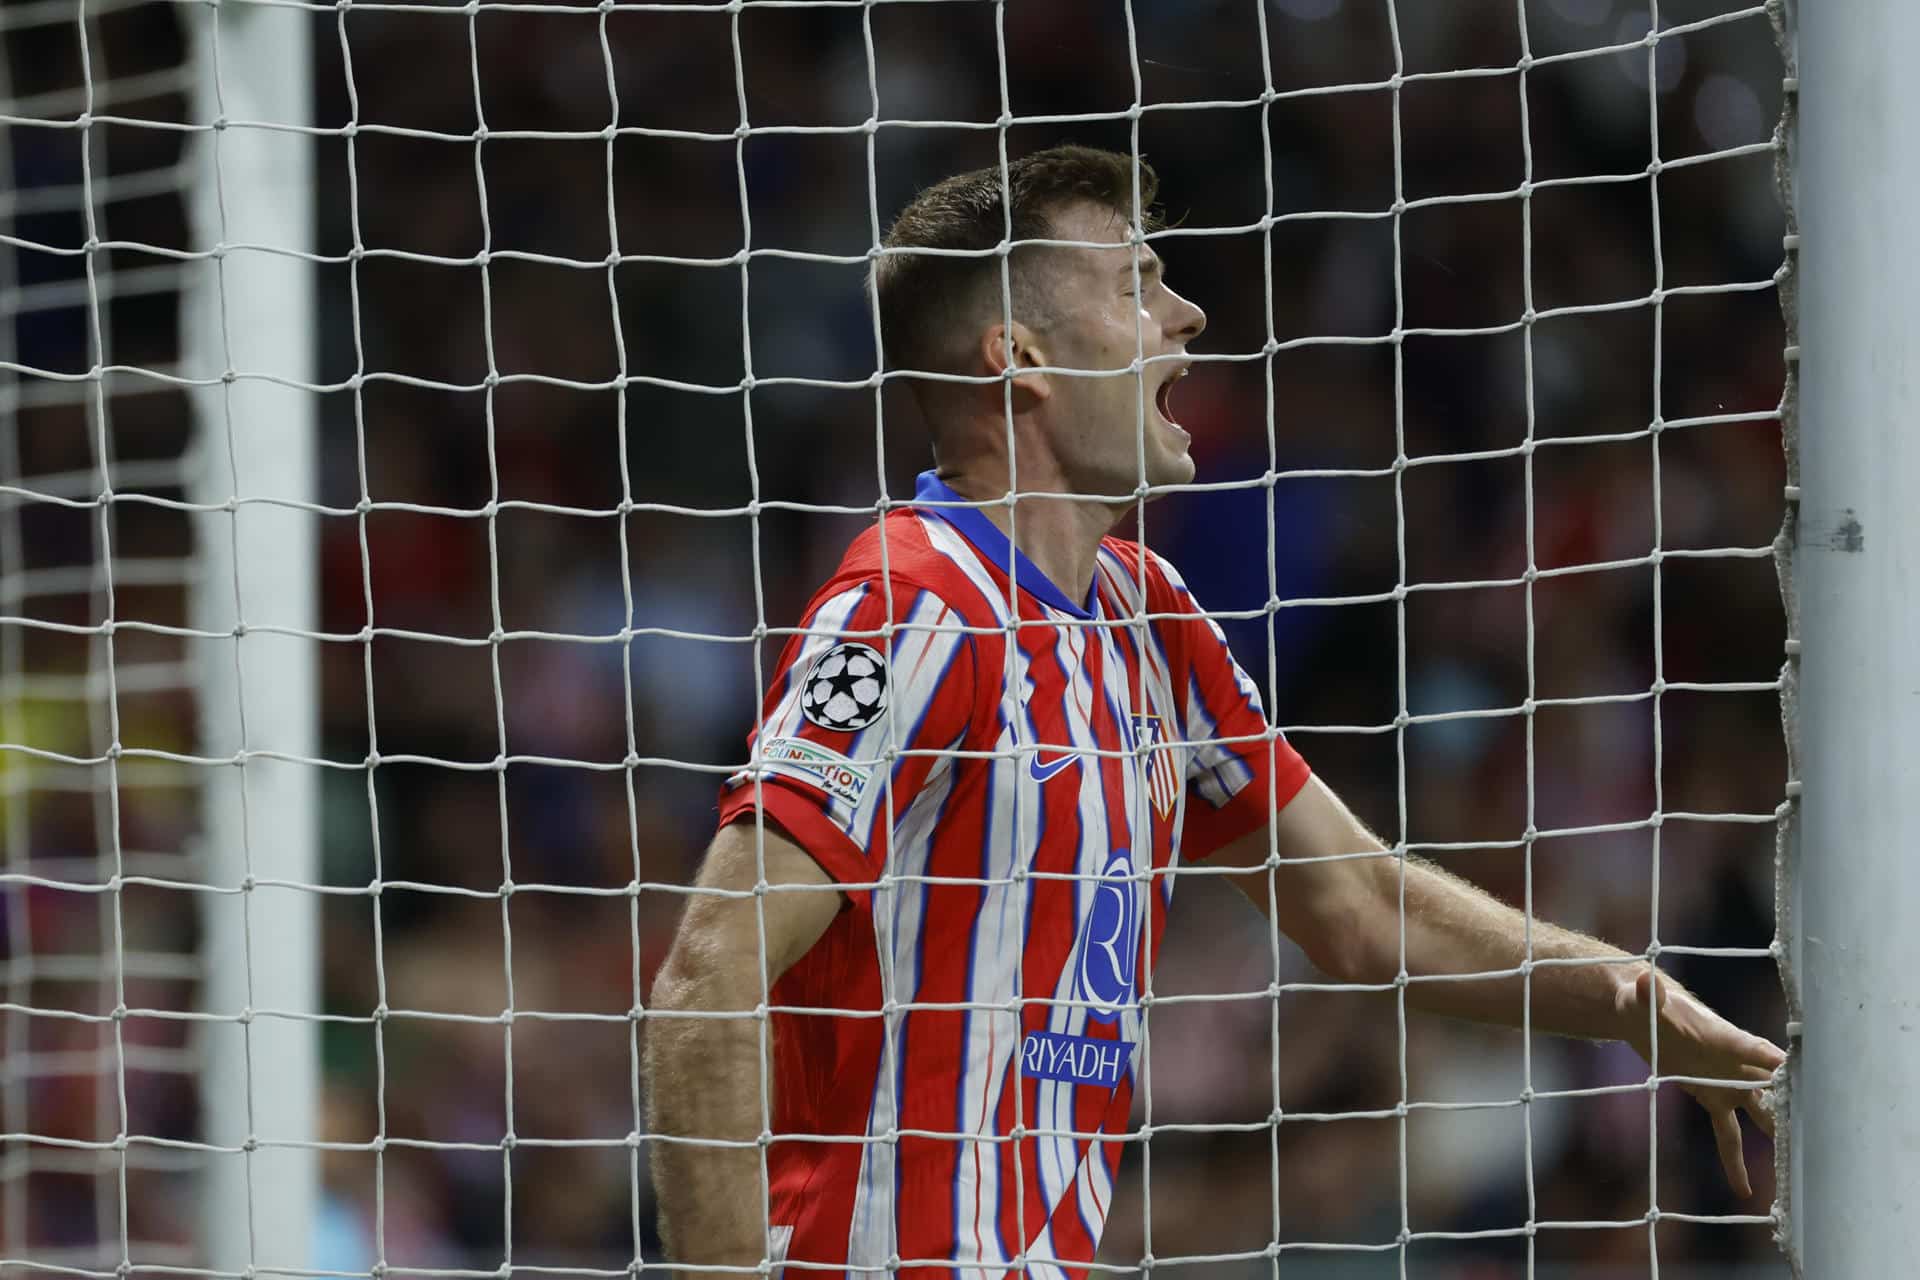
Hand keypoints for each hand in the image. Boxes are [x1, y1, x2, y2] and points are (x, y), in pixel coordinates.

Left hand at [1623, 967, 1784, 1197]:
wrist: (1639, 1012)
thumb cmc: (1644, 1001)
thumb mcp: (1641, 999)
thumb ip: (1647, 994)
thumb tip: (1644, 981)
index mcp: (1725, 1038)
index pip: (1759, 1052)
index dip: (1780, 1066)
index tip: (1807, 1081)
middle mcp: (1735, 1064)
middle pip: (1772, 1090)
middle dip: (1795, 1111)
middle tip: (1821, 1139)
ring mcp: (1728, 1083)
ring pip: (1761, 1117)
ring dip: (1780, 1140)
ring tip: (1801, 1173)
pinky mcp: (1713, 1099)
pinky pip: (1729, 1135)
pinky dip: (1735, 1161)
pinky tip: (1744, 1191)